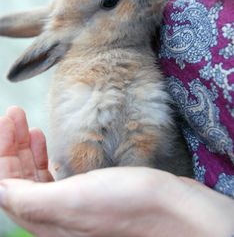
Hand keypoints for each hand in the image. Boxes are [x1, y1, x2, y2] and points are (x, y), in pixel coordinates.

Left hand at [0, 107, 232, 236]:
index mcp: (45, 220)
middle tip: (13, 114)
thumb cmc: (126, 206)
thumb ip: (30, 200)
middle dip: (12, 145)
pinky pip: (53, 174)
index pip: (5, 186)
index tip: (6, 121)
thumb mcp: (72, 202)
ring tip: (27, 125)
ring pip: (35, 175)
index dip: (1, 153)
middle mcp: (54, 216)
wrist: (172, 209)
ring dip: (27, 148)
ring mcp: (71, 204)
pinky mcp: (87, 192)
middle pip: (18, 178)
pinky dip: (44, 156)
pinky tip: (45, 141)